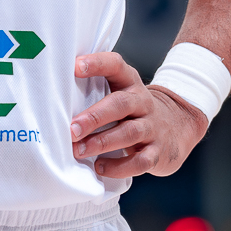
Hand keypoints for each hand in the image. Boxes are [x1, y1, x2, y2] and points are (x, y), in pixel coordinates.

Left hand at [71, 51, 206, 178]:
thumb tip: (53, 94)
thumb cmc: (133, 109)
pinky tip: (100, 166)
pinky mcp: (157, 152)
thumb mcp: (120, 92)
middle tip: (71, 129)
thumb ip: (95, 89)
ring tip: (79, 150)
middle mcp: (142, 102)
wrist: (177, 125)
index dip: (97, 63)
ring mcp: (152, 127)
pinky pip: (140, 161)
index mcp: (129, 83)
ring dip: (102, 142)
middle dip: (94, 117)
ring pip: (129, 133)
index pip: (115, 65)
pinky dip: (119, 167)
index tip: (75, 66)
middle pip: (120, 104)